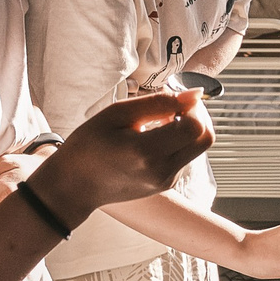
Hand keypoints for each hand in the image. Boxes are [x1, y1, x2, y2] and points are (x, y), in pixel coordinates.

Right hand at [45, 91, 213, 214]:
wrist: (74, 186)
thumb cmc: (88, 146)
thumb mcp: (117, 114)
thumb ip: (158, 102)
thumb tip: (194, 93)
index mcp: (146, 152)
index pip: (195, 126)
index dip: (192, 106)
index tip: (174, 97)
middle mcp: (162, 171)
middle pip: (205, 138)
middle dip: (198, 115)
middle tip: (174, 105)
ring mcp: (166, 181)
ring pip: (197, 147)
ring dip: (187, 128)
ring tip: (156, 121)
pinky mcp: (166, 185)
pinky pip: (185, 157)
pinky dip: (178, 142)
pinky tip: (153, 136)